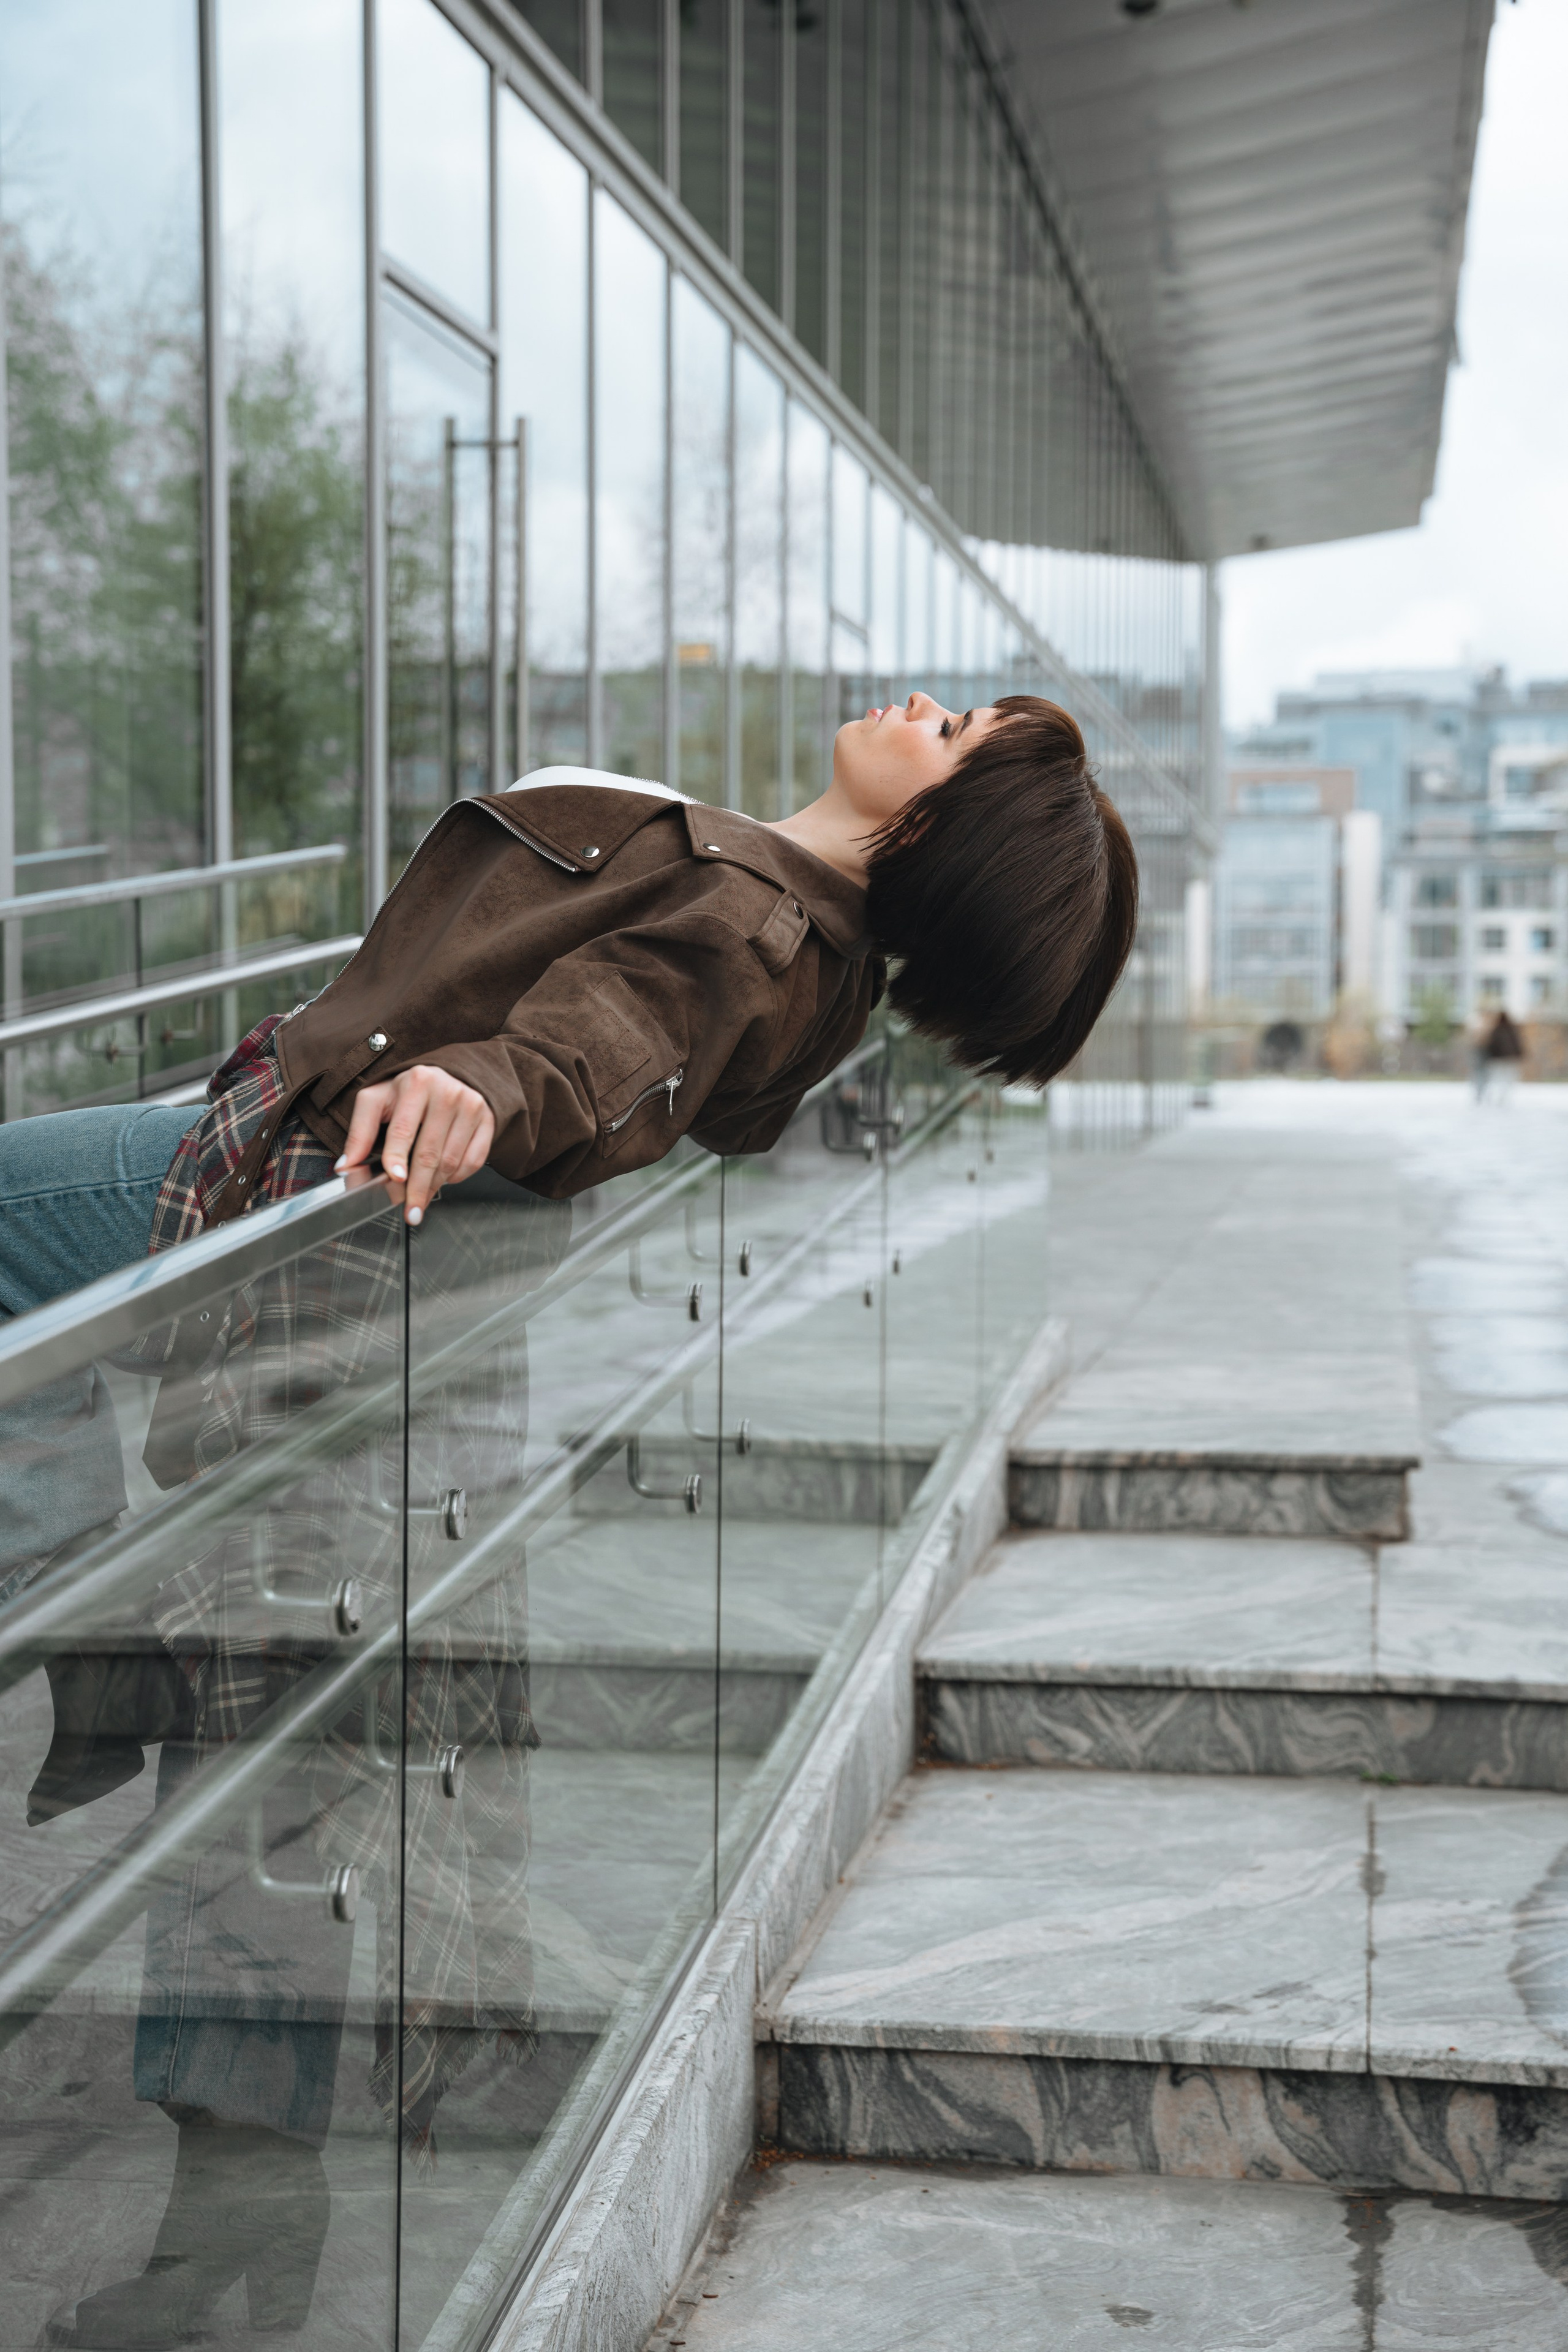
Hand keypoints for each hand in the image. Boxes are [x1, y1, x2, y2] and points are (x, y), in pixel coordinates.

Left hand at [335, 1065, 495, 1224]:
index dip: (398, 1157)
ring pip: (452, 1161)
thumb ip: (360, 1131)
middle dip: (417, 1188)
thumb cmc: (409, 1091)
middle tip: (410, 1211)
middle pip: (430, 1152)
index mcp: (417, 1083)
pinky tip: (443, 1177)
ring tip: (421, 1196)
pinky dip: (457, 1177)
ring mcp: (471, 1107)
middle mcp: (447, 1092)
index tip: (396, 1179)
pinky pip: (474, 1161)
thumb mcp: (377, 1101)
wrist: (449, 1076)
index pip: (404, 1129)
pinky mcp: (488, 1121)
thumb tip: (346, 1166)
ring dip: (434, 1186)